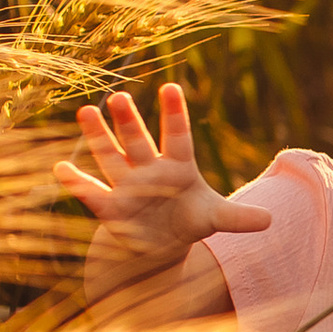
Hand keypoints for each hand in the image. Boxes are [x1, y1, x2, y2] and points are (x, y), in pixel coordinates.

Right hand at [59, 82, 270, 290]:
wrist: (161, 244)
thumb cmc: (188, 220)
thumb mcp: (215, 220)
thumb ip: (238, 217)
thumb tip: (272, 220)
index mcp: (178, 167)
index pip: (178, 136)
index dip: (175, 114)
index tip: (172, 87)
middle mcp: (149, 170)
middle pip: (138, 140)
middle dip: (129, 121)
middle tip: (118, 96)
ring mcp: (127, 186)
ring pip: (111, 156)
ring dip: (98, 137)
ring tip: (85, 112)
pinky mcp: (110, 207)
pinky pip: (91, 192)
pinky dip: (76, 183)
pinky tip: (61, 168)